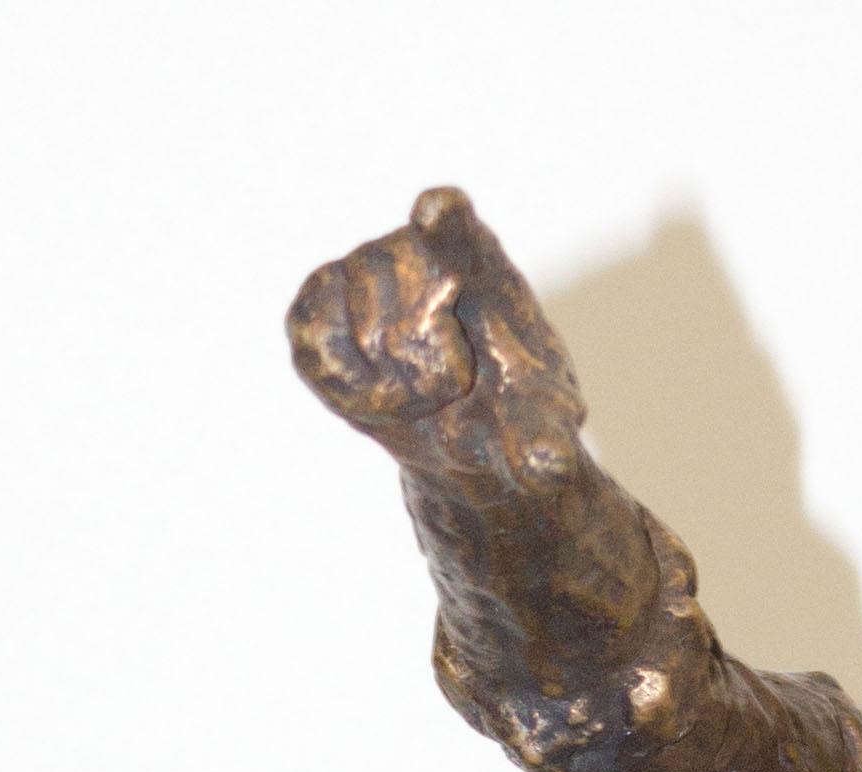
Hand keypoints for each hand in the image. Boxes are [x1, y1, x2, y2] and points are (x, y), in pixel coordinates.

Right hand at [286, 188, 581, 484]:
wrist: (467, 429)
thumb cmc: (514, 415)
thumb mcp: (539, 433)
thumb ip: (545, 443)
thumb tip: (549, 468)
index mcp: (482, 262)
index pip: (458, 227)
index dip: (443, 221)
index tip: (434, 213)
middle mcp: (417, 246)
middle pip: (395, 307)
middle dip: (415, 365)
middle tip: (448, 390)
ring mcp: (365, 265)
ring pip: (352, 325)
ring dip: (382, 382)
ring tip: (416, 393)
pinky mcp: (323, 296)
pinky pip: (311, 336)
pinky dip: (339, 380)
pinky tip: (373, 394)